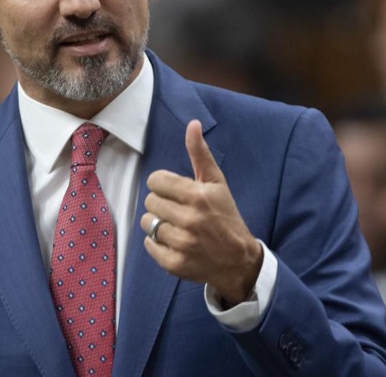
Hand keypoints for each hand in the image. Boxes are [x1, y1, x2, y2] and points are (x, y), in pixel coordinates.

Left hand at [140, 119, 262, 305]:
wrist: (238, 260)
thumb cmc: (225, 216)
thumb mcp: (216, 183)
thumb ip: (200, 154)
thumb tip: (192, 123)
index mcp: (198, 195)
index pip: (155, 180)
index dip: (163, 185)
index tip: (175, 192)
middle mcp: (189, 219)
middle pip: (150, 201)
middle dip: (161, 203)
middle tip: (177, 210)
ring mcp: (181, 243)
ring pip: (147, 223)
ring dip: (157, 223)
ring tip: (175, 226)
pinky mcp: (174, 263)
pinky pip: (149, 245)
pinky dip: (157, 243)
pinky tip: (174, 242)